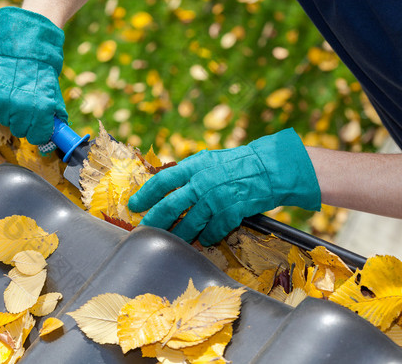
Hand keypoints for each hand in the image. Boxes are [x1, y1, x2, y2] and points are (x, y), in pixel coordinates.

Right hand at [0, 7, 67, 144]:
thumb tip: (56, 136)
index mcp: (41, 109)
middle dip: (24, 124)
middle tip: (27, 110)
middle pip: (19, 131)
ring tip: (15, 95)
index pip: (37, 137)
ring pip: (4, 120)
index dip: (39, 134)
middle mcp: (21, 107)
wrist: (23, 48)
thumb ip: (54, 116)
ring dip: (10, 113)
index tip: (38, 129)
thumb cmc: (41, 72)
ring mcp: (2, 101)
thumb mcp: (54, 94)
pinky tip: (5, 89)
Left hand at [128, 128, 320, 245]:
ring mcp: (216, 198)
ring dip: (179, 236)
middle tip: (145, 230)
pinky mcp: (231, 212)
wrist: (268, 168)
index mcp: (194, 166)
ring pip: (189, 225)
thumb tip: (165, 187)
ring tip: (172, 241)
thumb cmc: (235, 164)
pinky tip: (204, 239)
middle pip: (170, 207)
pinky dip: (206, 238)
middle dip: (154, 221)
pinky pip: (212, 232)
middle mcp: (202, 182)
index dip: (145, 195)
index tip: (134, 205)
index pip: (162, 181)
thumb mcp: (207, 160)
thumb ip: (187, 173)